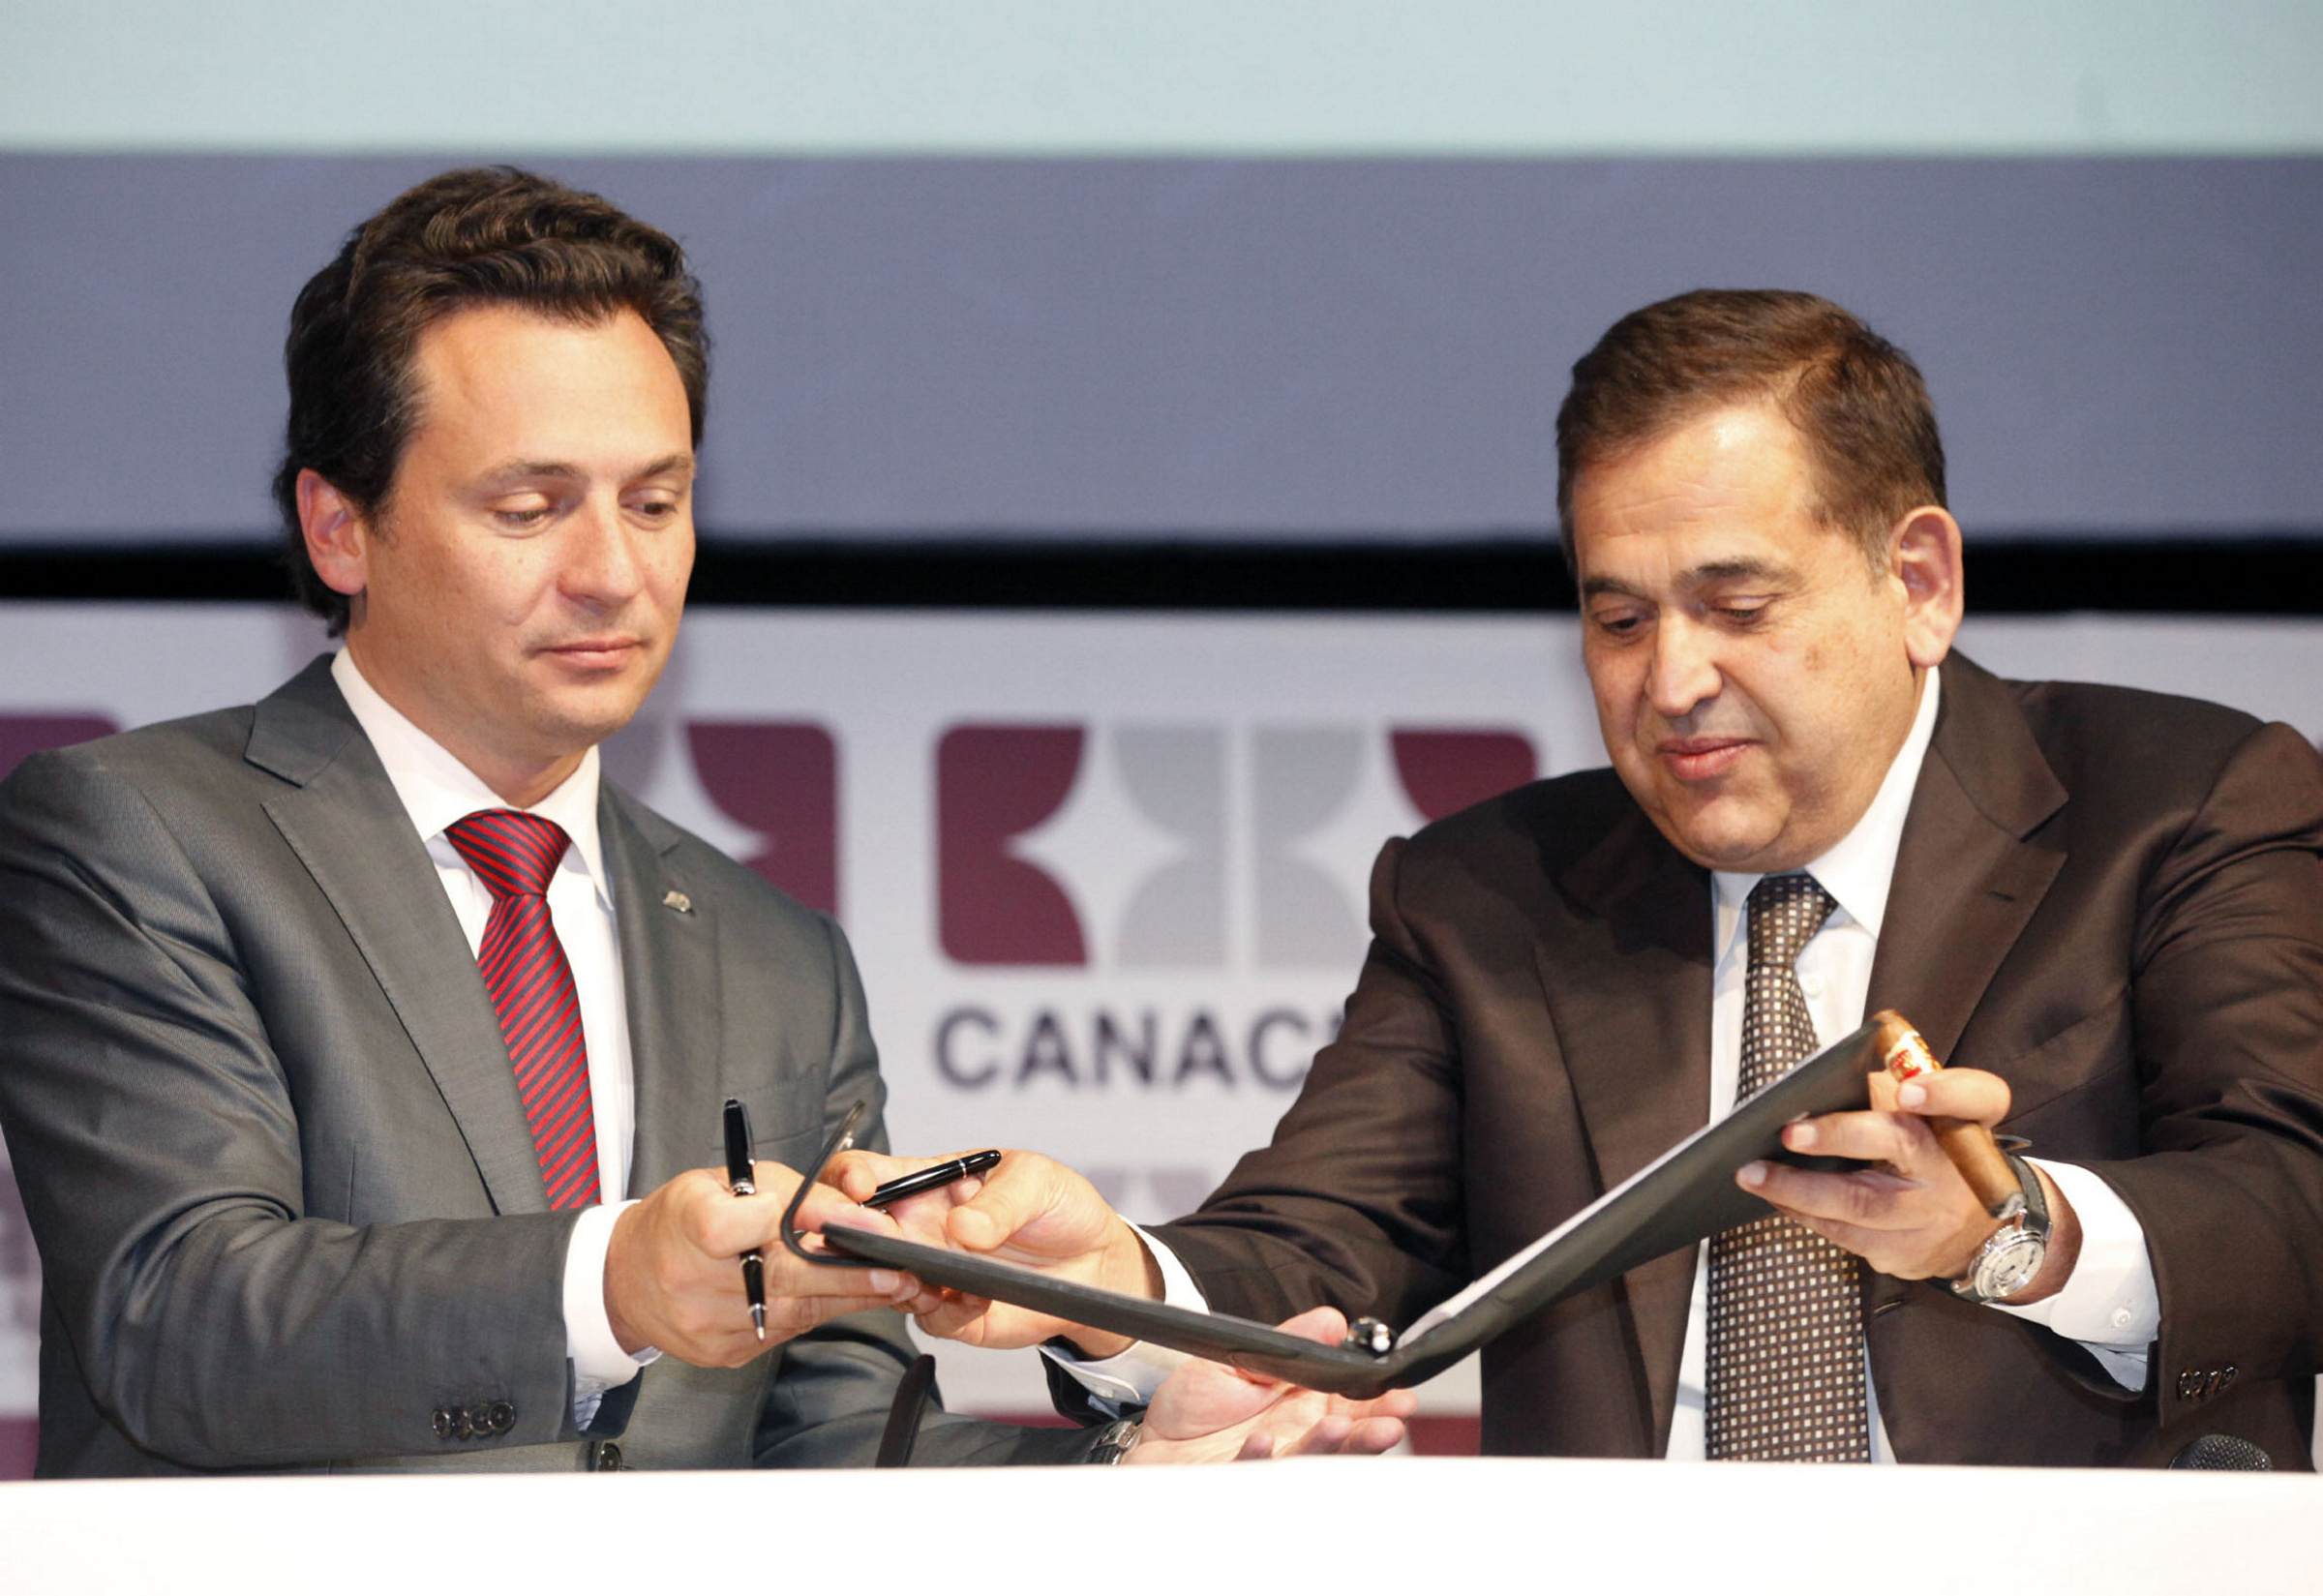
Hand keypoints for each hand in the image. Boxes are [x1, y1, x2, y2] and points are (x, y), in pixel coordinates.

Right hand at [604, 1163, 921, 1365]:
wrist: (629, 1278)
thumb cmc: (684, 1218)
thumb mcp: (728, 1182)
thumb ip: (790, 1192)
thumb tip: (851, 1211)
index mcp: (686, 1226)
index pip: (732, 1228)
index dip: (778, 1220)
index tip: (830, 1220)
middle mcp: (691, 1281)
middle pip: (780, 1278)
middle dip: (848, 1275)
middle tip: (899, 1271)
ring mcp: (707, 1324)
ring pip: (793, 1312)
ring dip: (848, 1299)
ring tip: (894, 1286)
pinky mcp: (724, 1352)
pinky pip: (784, 1330)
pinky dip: (818, 1312)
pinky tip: (850, 1298)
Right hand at [825, 1148, 1156, 1355]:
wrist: (1095, 1263)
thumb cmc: (1059, 1206)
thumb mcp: (1036, 1182)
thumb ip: (999, 1201)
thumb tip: (962, 1225)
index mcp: (929, 1181)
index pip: (867, 1172)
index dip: (849, 1177)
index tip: (861, 1188)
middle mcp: (919, 1226)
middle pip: (856, 1233)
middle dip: (851, 1238)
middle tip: (879, 1242)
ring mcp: (931, 1271)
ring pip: (881, 1283)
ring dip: (896, 1283)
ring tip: (929, 1279)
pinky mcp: (952, 1312)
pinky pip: (928, 1320)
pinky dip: (945, 1313)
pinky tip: (976, 1299)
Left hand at [1128, 1307, 1416, 1463]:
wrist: (1149, 1439)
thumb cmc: (1195, 1403)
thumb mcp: (1242, 1355)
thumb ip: (1290, 1341)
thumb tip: (1333, 1320)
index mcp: (1302, 1408)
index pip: (1350, 1408)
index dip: (1377, 1404)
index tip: (1397, 1395)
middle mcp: (1293, 1439)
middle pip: (1342, 1443)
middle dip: (1368, 1434)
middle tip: (1388, 1422)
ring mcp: (1268, 1464)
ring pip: (1308, 1461)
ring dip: (1326, 1447)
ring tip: (1338, 1429)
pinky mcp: (1236, 1478)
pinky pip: (1251, 1472)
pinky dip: (1258, 1459)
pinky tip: (1264, 1443)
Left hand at [1736, 1067, 2077, 1298]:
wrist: (1978, 1232)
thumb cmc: (1935, 1154)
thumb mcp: (1930, 1116)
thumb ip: (1889, 1092)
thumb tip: (1816, 1082)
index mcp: (1965, 1120)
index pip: (1976, 1097)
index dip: (1944, 1092)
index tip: (1908, 1091)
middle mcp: (1955, 1168)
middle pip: (1902, 1145)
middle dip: (1840, 1136)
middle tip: (1789, 1133)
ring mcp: (1931, 1216)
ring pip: (1861, 1204)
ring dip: (1798, 1188)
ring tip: (1752, 1172)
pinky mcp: (1907, 1252)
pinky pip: (1845, 1234)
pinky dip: (1803, 1212)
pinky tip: (1771, 1195)